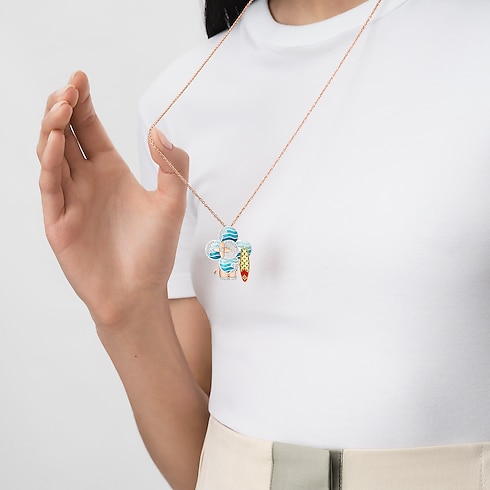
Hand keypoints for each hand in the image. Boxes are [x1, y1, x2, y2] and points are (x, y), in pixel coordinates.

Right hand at [37, 71, 188, 326]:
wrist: (140, 294)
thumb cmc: (154, 252)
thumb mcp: (173, 204)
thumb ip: (173, 166)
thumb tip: (159, 131)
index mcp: (111, 173)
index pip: (90, 129)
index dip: (83, 103)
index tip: (81, 76)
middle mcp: (87, 182)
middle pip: (66, 135)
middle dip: (64, 108)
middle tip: (69, 85)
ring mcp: (70, 200)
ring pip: (51, 154)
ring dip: (52, 128)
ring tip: (61, 105)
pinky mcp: (58, 222)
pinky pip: (50, 185)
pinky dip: (50, 162)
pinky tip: (56, 141)